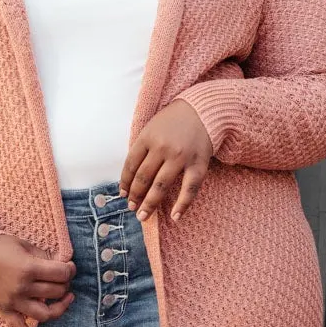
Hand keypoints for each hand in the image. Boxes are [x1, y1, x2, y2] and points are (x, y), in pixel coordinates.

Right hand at [0, 234, 75, 326]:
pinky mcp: (4, 310)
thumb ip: (44, 257)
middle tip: (63, 278)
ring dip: (60, 307)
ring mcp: (13, 302)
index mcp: (28, 268)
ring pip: (46, 314)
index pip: (61, 274)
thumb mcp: (24, 245)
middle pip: (56, 292)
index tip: (69, 267)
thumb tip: (62, 266)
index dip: (70, 269)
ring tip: (64, 299)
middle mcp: (22, 288)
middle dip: (65, 284)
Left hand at [120, 100, 212, 222]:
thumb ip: (142, 148)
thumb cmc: (174, 121)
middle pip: (143, 178)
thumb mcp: (151, 128)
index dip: (125, 183)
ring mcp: (181, 157)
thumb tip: (130, 177)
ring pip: (161, 186)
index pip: (130, 165)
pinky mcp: (198, 164)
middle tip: (131, 208)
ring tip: (143, 216)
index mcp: (147, 138)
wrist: (202, 110)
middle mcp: (162, 148)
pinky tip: (175, 217)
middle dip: (135, 196)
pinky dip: (182, 204)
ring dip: (150, 204)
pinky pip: (189, 188)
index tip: (123, 194)